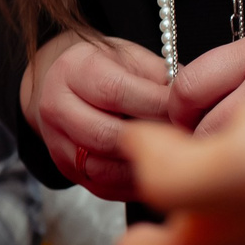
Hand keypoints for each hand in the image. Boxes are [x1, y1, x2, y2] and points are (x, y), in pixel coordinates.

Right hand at [19, 31, 171, 199]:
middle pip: (105, 135)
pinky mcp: (65, 167)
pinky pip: (102, 186)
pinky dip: (132, 185)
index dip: (155, 105)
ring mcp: (56, 140)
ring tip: (171, 159)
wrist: (66, 85)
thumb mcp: (132, 58)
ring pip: (102, 167)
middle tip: (183, 140)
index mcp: (74, 70)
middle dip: (151, 140)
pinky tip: (155, 173)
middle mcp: (56, 105)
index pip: (115, 92)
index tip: (185, 112)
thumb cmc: (107, 69)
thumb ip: (159, 77)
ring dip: (142, 168)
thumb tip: (189, 105)